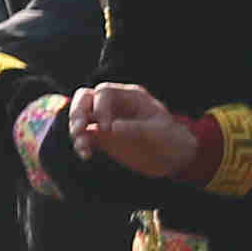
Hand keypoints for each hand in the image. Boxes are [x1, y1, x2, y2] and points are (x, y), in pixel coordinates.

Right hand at [68, 81, 209, 179]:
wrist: (175, 158)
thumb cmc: (172, 139)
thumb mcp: (159, 132)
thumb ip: (136, 128)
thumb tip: (111, 128)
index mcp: (129, 96)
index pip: (103, 93)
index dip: (100, 108)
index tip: (107, 128)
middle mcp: (114, 105)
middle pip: (85, 98)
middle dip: (78, 112)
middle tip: (79, 130)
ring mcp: (106, 120)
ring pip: (81, 116)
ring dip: (76, 130)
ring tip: (83, 145)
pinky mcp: (102, 138)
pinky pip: (85, 136)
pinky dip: (82, 144)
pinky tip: (86, 155)